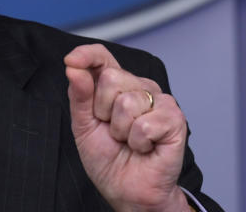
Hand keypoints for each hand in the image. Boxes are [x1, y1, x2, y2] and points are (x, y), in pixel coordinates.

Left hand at [65, 44, 189, 211]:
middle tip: (112, 131)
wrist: (128, 191)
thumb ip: (79, 96)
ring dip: (121, 131)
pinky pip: (145, 124)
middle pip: (110, 77)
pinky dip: (138, 142)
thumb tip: (73, 68)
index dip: (87, 54)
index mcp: (116, 86)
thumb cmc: (108, 160)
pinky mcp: (174, 118)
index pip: (103, 56)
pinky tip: (145, 147)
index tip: (71, 61)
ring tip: (129, 141)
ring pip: (127, 102)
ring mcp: (159, 101)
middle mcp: (139, 87)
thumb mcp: (83, 126)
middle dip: (102, 110)